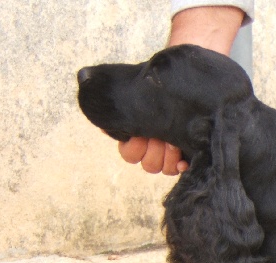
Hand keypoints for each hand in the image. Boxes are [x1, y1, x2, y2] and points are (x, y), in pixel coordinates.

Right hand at [115, 6, 244, 174]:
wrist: (190, 81)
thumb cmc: (163, 82)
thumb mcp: (138, 84)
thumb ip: (117, 89)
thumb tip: (85, 79)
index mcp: (137, 134)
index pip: (128, 154)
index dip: (134, 146)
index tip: (141, 133)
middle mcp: (153, 146)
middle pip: (147, 165)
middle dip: (154, 151)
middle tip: (161, 136)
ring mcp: (171, 152)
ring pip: (161, 169)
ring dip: (167, 156)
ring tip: (174, 140)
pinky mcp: (188, 154)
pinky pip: (180, 171)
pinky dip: (181, 166)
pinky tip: (183, 159)